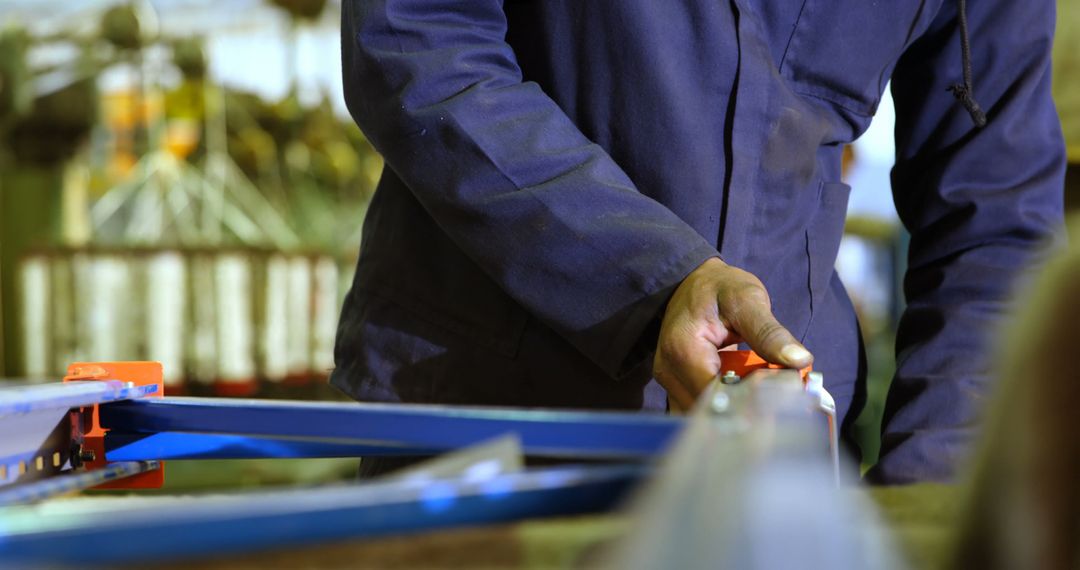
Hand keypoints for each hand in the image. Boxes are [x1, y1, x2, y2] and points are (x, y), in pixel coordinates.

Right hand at [653, 257, 812, 408]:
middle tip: (779, 401)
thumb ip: (770, 332)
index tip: (782, 399)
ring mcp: (669, 381)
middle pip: (709, 411)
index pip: (716, 396)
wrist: (692, 282)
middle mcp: (669, 371)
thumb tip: (799, 360)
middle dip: (746, 410)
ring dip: (736, 411)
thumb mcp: (748, 299)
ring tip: (764, 398)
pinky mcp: (676, 386)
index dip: (750, 403)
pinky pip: (701, 409)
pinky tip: (746, 396)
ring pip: (705, 416)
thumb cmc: (719, 287)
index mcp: (684, 350)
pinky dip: (726, 407)